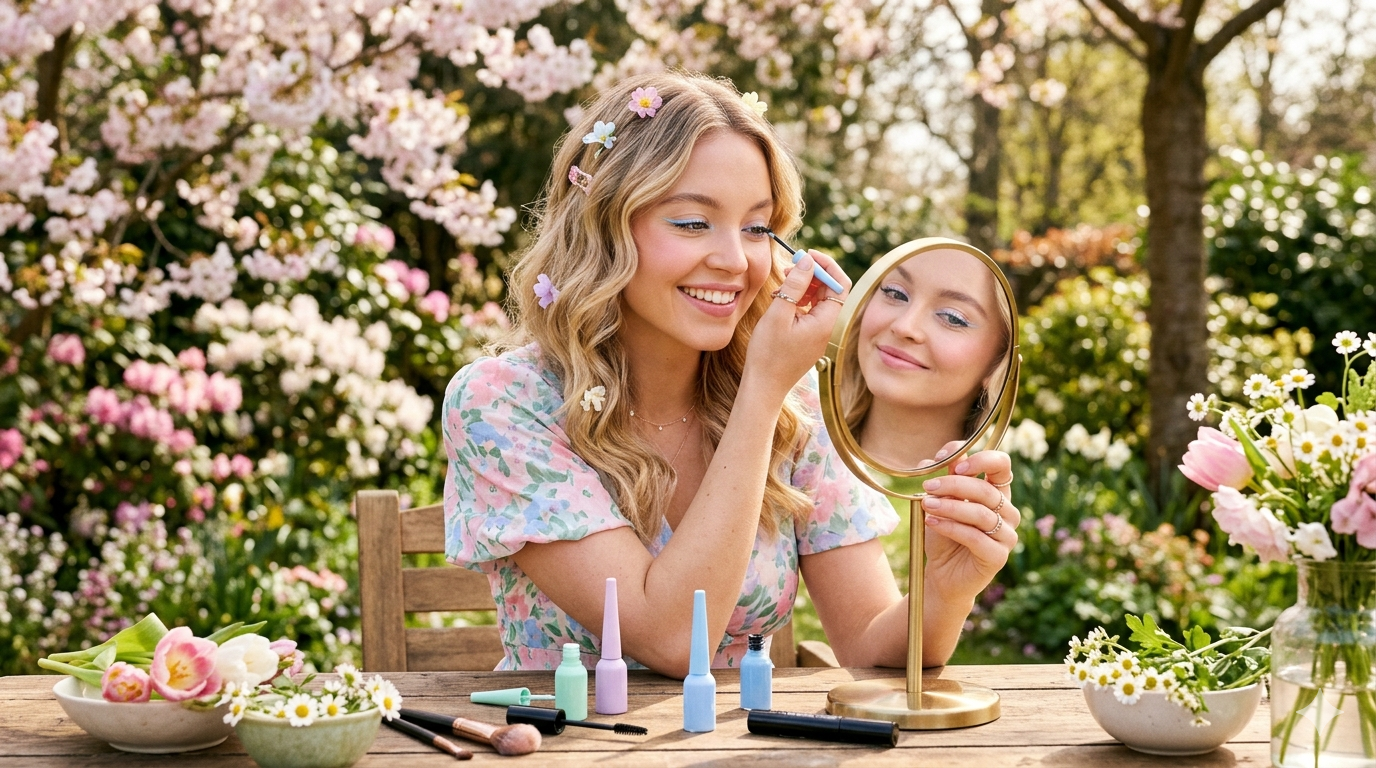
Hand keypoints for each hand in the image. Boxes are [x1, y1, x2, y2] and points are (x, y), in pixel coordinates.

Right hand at [743, 249, 850, 398]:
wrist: (764, 387)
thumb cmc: (768, 354)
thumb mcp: (778, 315)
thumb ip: (795, 286)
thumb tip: (807, 262)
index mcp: (825, 321)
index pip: (840, 283)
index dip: (826, 265)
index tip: (806, 256)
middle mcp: (827, 326)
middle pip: (831, 290)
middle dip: (812, 273)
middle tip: (790, 266)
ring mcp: (819, 333)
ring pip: (820, 299)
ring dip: (804, 286)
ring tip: (783, 282)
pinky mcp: (809, 337)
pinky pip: (811, 311)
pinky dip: (799, 300)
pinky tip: (782, 299)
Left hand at [919, 448, 1017, 604]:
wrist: (942, 574)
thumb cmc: (944, 535)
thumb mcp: (941, 503)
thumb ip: (944, 480)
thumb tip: (936, 457)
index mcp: (997, 493)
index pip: (1002, 465)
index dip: (981, 459)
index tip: (952, 462)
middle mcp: (1008, 512)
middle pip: (986, 490)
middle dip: (954, 485)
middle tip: (928, 487)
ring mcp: (1007, 535)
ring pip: (981, 513)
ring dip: (950, 507)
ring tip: (926, 504)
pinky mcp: (998, 556)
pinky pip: (975, 537)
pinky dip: (951, 527)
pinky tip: (932, 522)